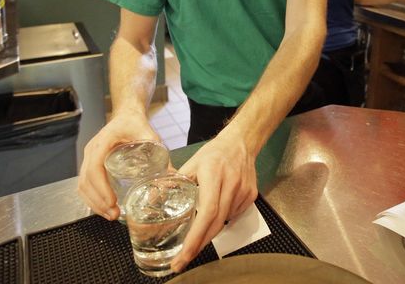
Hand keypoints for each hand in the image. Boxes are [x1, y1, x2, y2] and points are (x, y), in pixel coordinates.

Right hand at [77, 109, 159, 219]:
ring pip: (82, 185)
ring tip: (110, 215)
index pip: (95, 167)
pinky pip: (85, 183)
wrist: (127, 115)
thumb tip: (173, 176)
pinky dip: (91, 198)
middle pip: (85, 180)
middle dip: (98, 201)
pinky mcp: (91, 163)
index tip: (112, 201)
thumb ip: (161, 153)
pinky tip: (104, 207)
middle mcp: (92, 150)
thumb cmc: (135, 123)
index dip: (101, 187)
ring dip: (94, 203)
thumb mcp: (150, 135)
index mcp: (103, 142)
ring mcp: (89, 157)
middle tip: (113, 214)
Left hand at [171, 130, 257, 271]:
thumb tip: (153, 197)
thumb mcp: (192, 163)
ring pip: (225, 221)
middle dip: (199, 244)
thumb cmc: (214, 153)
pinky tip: (216, 211)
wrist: (242, 142)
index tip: (184, 254)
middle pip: (217, 222)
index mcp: (213, 174)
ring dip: (209, 231)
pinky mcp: (251, 195)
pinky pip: (234, 215)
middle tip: (182, 260)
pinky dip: (222, 219)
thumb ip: (175, 181)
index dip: (196, 236)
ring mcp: (244, 191)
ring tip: (196, 235)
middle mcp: (231, 184)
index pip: (207, 211)